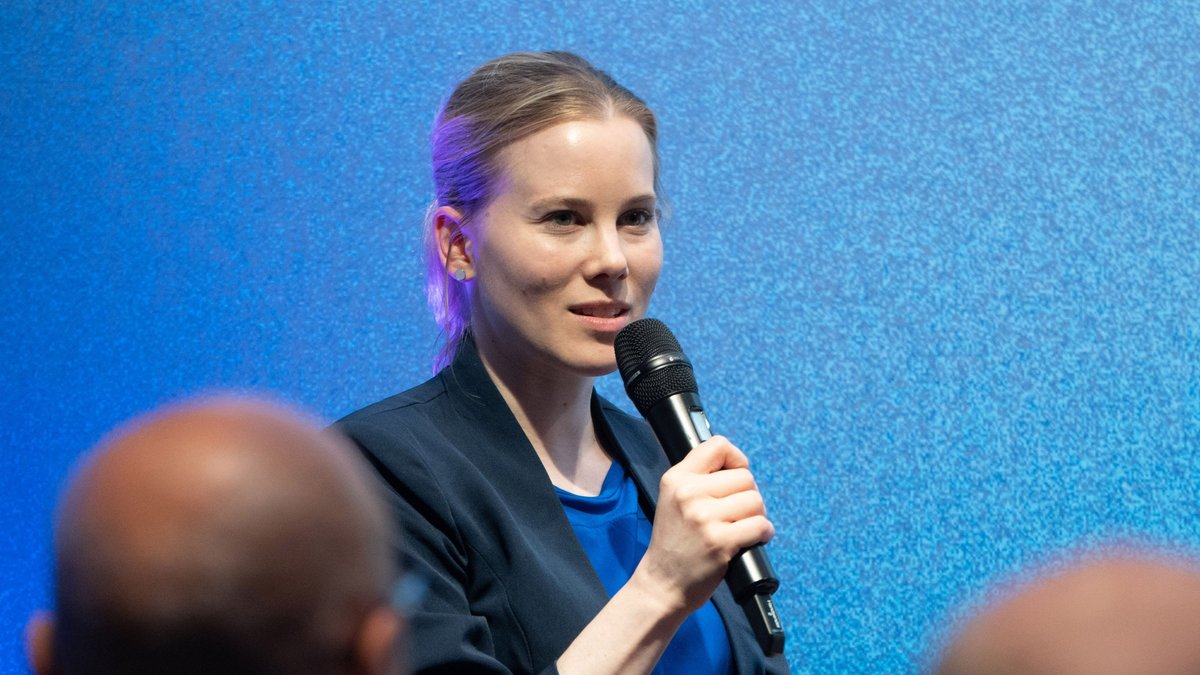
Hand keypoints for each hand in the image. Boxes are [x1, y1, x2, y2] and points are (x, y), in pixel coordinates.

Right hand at [634, 435, 774, 614]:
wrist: (661, 583)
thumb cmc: (674, 542)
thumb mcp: (673, 499)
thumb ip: (699, 478)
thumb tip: (738, 465)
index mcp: (676, 478)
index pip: (718, 445)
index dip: (735, 459)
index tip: (733, 475)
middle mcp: (688, 493)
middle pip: (744, 477)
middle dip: (747, 495)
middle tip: (734, 514)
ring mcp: (704, 517)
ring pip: (755, 500)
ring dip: (756, 516)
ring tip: (740, 528)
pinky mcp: (720, 541)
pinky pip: (760, 525)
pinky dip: (763, 533)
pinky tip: (751, 539)